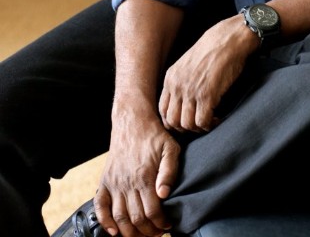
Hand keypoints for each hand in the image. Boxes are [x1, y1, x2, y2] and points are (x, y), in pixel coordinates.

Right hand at [94, 106, 180, 236]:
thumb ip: (169, 171)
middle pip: (136, 219)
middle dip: (148, 231)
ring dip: (129, 232)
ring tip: (140, 234)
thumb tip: (164, 194)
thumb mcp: (170, 148)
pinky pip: (100, 206)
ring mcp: (114, 183)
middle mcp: (127, 182)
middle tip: (157, 232)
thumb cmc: (154, 135)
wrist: (132, 121)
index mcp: (144, 176)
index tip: (167, 225)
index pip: (152, 211)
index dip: (160, 223)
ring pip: (119, 217)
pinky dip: (105, 221)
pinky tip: (113, 231)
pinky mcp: (105, 181)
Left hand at [159, 15, 256, 132]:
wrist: (228, 38)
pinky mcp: (207, 95)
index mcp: (170, 78)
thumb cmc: (213, 50)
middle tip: (199, 123)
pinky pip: (203, 122)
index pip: (162, 111)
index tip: (188, 119)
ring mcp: (190, 91)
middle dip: (185, 128)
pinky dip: (210, 125)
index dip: (174, 121)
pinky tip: (218, 118)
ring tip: (210, 121)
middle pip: (172, 122)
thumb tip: (183, 102)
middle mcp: (177, 86)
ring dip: (199, 128)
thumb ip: (181, 81)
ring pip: (186, 125)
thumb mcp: (187, 64)